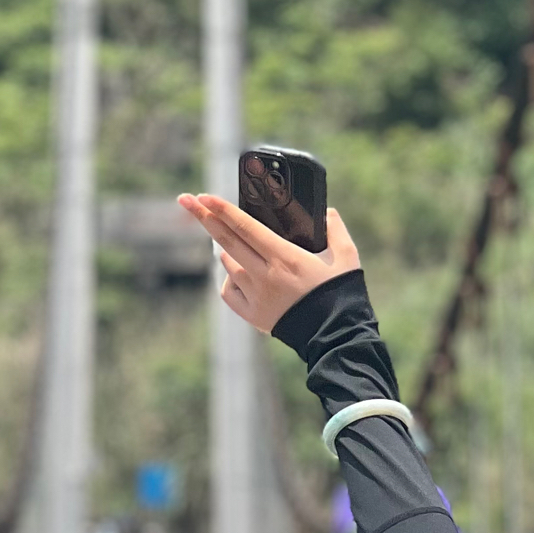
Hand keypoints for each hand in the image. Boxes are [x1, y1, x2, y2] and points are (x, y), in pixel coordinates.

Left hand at [177, 193, 360, 332]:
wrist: (335, 336)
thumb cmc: (341, 294)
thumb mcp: (346, 257)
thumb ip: (336, 230)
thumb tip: (327, 212)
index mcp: (285, 257)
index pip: (246, 227)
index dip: (223, 210)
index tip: (203, 196)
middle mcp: (265, 275)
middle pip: (226, 240)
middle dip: (204, 217)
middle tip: (186, 199)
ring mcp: (255, 296)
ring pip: (228, 264)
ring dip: (226, 248)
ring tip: (238, 243)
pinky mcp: (251, 314)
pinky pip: (228, 290)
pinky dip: (229, 277)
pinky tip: (238, 272)